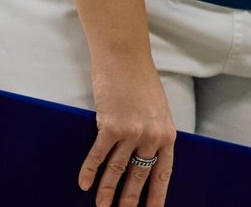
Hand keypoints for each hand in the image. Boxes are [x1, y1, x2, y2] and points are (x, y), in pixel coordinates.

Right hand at [81, 57, 176, 206]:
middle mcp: (152, 136)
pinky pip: (98, 156)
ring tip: (101, 206)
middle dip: (130, 200)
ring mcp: (132, 132)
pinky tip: (83, 184)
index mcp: (167, 133)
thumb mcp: (157, 110)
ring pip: (117, 171)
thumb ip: (154, 132)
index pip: (164, 172)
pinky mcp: (111, 126)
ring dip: (106, 191)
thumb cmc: (141, 82)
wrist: (125, 58)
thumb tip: (146, 155)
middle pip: (139, 176)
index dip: (157, 195)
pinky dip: (89, 172)